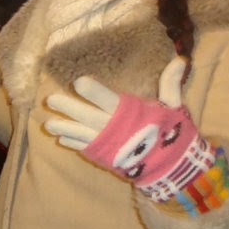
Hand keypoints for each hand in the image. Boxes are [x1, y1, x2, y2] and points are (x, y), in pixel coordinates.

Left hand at [44, 57, 224, 207]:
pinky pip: (86, 149)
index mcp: (131, 114)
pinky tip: (61, 139)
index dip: (94, 92)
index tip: (79, 82)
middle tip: (51, 99)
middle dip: (70, 108)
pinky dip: (74, 144)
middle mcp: (115, 129)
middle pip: (88, 116)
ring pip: (82, 135)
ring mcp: (109, 145)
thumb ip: (170, 83)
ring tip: (48, 125)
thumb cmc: (171, 133)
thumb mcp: (173, 107)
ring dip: (65, 129)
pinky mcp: (105, 157)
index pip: (109, 100)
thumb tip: (180, 60)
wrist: (173, 167)